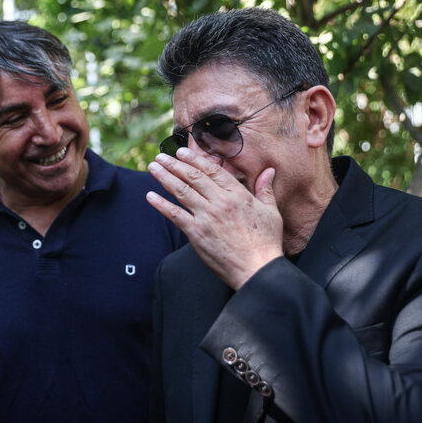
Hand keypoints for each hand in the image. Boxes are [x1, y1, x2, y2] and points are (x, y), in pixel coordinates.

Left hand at [146, 148, 283, 289]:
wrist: (257, 269)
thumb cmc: (266, 243)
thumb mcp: (271, 212)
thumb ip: (265, 189)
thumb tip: (269, 171)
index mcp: (238, 195)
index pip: (212, 170)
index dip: (195, 159)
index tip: (181, 153)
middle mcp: (220, 202)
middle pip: (193, 177)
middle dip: (174, 165)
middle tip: (161, 157)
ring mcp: (207, 217)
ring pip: (181, 191)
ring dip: (165, 177)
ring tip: (153, 168)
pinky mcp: (197, 233)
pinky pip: (175, 215)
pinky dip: (161, 204)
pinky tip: (150, 196)